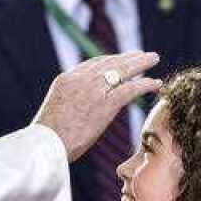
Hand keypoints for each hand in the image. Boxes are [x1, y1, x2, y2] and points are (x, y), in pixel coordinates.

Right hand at [33, 52, 160, 160]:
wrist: (44, 146)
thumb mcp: (54, 112)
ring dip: (141, 63)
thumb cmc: (46, 139)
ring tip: (154, 59)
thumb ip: (68, 105)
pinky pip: (130, 89)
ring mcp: (93, 90)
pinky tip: (156, 84)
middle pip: (109, 62)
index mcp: (65, 79)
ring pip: (122, 70)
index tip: (122, 59)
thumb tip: (77, 113)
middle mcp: (79, 79)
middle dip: (128, 57)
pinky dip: (145, 85)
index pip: (92, 64)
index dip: (110, 60)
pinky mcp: (105, 104)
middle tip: (142, 54)